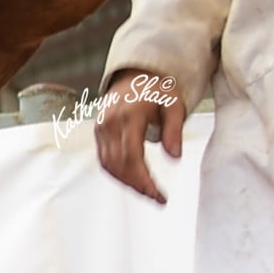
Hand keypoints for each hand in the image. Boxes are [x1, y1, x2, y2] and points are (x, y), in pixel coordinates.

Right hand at [93, 67, 184, 203]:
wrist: (135, 74)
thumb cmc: (158, 89)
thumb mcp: (174, 105)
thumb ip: (174, 131)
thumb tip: (175, 158)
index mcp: (128, 116)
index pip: (132, 157)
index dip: (144, 180)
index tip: (159, 195)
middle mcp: (109, 123)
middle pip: (119, 165)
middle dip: (137, 186)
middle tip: (157, 199)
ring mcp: (100, 128)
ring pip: (108, 165)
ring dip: (127, 182)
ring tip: (147, 192)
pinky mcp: (98, 132)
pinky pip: (104, 159)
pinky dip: (118, 173)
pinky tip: (134, 180)